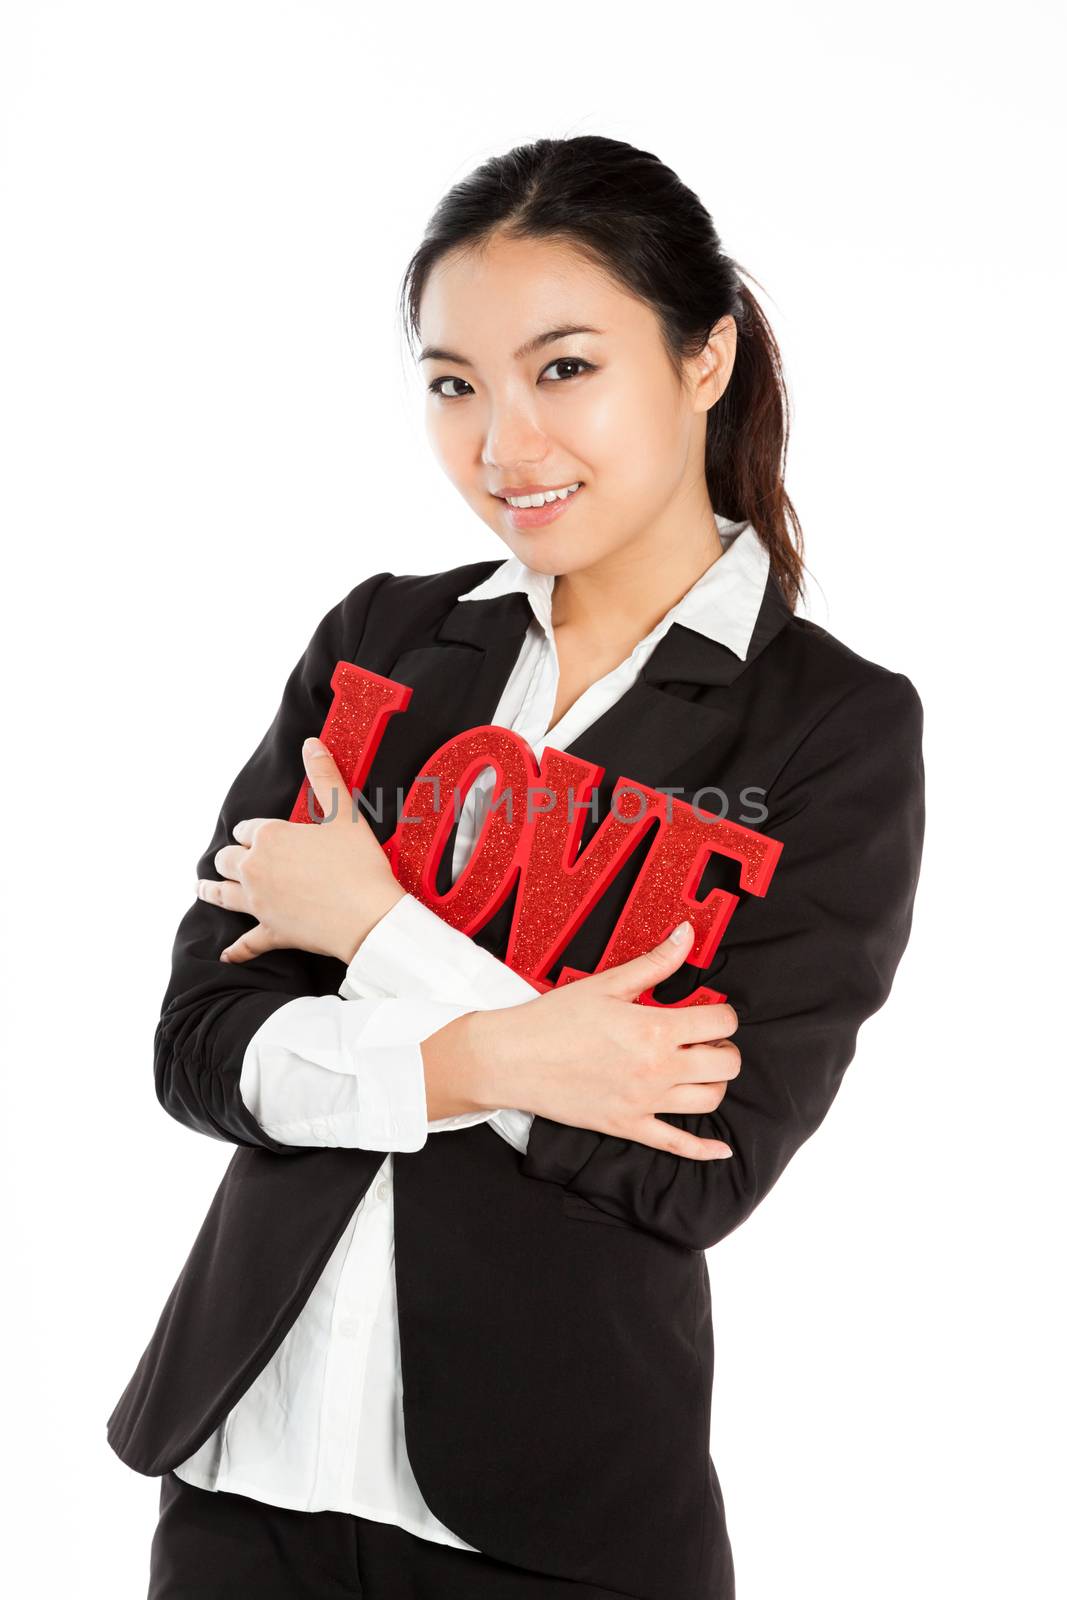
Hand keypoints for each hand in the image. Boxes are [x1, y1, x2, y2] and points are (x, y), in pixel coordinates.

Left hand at [198, 736, 405, 964]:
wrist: (368, 917)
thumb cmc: (358, 864)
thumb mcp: (344, 815)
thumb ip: (324, 778)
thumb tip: (311, 745)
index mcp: (270, 837)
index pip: (248, 829)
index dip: (253, 831)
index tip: (260, 835)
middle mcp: (255, 869)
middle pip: (227, 859)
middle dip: (228, 856)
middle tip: (230, 858)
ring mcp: (259, 903)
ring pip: (223, 895)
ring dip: (211, 890)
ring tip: (201, 887)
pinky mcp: (270, 932)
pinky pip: (246, 943)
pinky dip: (236, 949)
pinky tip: (225, 954)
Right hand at [462, 920, 738, 1158]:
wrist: (512, 1058)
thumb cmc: (554, 1019)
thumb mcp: (607, 984)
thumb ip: (655, 963)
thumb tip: (686, 934)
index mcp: (656, 1030)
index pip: (720, 1022)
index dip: (723, 1013)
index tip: (710, 1010)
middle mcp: (658, 1069)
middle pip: (726, 1064)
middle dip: (724, 1047)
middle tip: (706, 1039)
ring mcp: (645, 1102)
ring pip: (710, 1100)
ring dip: (714, 1082)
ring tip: (698, 1069)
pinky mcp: (628, 1126)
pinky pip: (677, 1146)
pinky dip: (704, 1150)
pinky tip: (720, 1149)